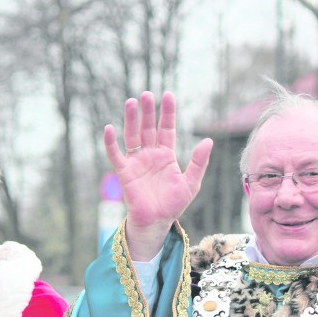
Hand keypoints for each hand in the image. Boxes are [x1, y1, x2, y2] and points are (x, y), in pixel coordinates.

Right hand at [104, 91, 212, 259]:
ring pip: (132, 135)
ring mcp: (137, 162)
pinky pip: (116, 154)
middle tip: (146, 94)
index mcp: (167, 155)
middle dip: (148, 111)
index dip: (167, 112)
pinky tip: (109, 128)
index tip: (168, 95)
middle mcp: (150, 155)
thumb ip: (199, 162)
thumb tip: (208, 140)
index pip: (167, 128)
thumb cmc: (174, 204)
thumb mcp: (191, 183)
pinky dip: (111, 142)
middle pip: (148, 128)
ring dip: (130, 119)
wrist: (157, 222)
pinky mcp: (125, 172)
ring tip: (131, 102)